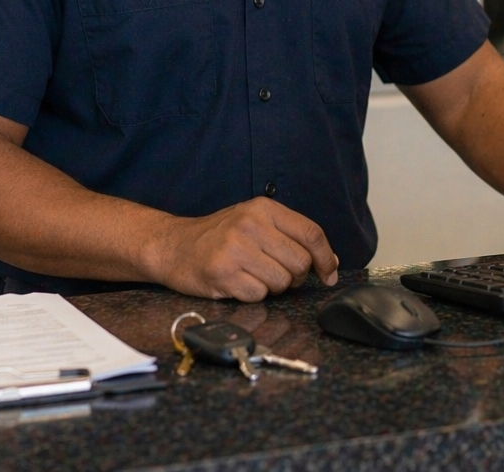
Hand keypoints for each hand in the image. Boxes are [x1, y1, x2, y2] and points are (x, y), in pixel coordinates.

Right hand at [149, 197, 338, 301]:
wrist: (173, 246)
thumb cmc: (220, 237)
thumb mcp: (255, 222)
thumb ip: (291, 236)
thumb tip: (330, 262)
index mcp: (264, 208)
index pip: (311, 233)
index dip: (325, 258)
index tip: (329, 274)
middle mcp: (251, 224)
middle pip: (300, 262)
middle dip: (295, 276)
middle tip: (277, 274)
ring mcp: (236, 249)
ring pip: (282, 282)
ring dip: (273, 287)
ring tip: (254, 276)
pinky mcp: (223, 273)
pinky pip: (259, 295)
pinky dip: (253, 295)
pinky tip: (238, 283)